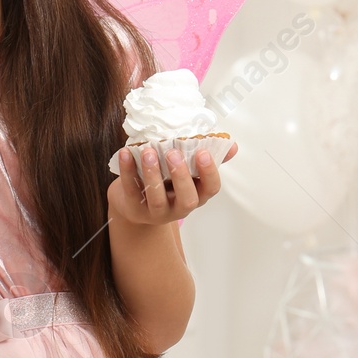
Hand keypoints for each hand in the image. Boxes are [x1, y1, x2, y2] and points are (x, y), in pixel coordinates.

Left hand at [108, 143, 237, 225]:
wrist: (134, 203)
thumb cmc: (165, 182)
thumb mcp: (187, 172)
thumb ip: (207, 159)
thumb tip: (232, 145)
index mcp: (196, 195)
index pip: (211, 189)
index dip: (209, 173)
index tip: (203, 153)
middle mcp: (179, 208)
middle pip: (187, 199)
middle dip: (182, 176)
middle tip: (174, 152)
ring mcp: (156, 212)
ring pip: (157, 198)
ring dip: (153, 174)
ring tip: (149, 151)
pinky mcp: (134, 209)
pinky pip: (131, 190)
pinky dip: (128, 171)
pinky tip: (126, 153)